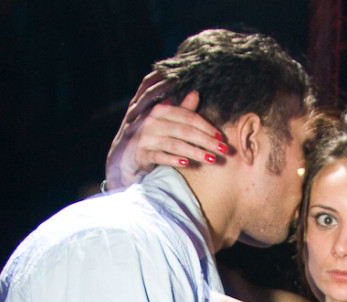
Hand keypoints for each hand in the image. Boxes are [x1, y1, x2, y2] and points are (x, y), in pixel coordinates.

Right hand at [106, 77, 226, 188]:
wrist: (122, 157)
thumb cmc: (147, 138)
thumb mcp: (162, 122)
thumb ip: (179, 110)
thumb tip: (196, 92)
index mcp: (159, 109)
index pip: (188, 116)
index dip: (206, 126)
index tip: (221, 136)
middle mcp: (151, 120)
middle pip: (184, 129)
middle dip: (206, 140)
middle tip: (224, 150)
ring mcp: (144, 137)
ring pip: (175, 143)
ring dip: (195, 152)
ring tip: (212, 160)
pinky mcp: (139, 153)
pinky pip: (159, 156)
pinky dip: (173, 159)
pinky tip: (187, 164)